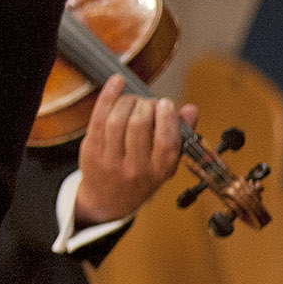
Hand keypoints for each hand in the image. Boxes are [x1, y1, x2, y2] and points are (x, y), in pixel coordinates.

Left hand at [73, 72, 199, 226]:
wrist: (108, 200)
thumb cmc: (142, 177)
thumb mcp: (167, 163)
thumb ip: (180, 135)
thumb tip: (191, 109)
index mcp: (160, 170)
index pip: (167, 140)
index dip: (167, 116)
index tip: (166, 104)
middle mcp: (135, 167)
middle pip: (138, 124)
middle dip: (145, 104)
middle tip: (147, 103)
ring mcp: (110, 159)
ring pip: (116, 119)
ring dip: (127, 101)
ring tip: (133, 101)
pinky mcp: (91, 150)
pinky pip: (97, 117)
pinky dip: (107, 96)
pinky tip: (116, 83)